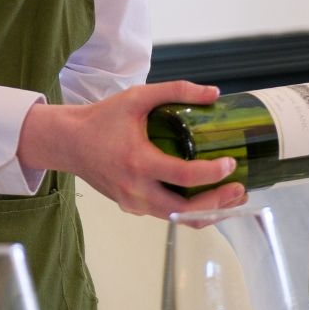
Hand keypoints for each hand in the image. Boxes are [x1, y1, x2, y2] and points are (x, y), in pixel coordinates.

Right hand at [17, 80, 246, 218]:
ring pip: (178, 218)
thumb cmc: (101, 119)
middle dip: (219, 203)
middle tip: (240, 188)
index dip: (212, 173)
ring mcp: (133, 203)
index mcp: (138, 162)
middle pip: (186, 210)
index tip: (231, 164)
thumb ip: (176, 90)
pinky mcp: (132, 207)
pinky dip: (189, 211)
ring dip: (208, 212)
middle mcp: (136, 189)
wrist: (68, 142)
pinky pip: (166, 215)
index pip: (184, 177)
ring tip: (231, 197)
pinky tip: (207, 199)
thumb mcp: (137, 98)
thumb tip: (214, 93)